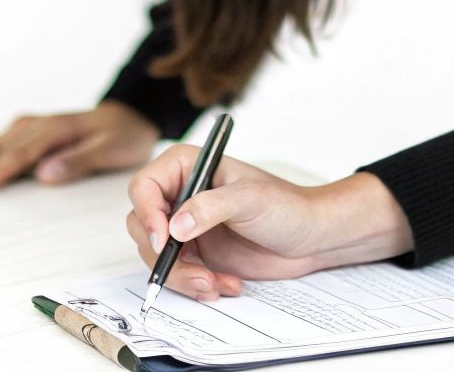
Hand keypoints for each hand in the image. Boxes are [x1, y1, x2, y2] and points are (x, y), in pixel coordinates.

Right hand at [0, 101, 159, 192]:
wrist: (127, 116)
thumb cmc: (120, 136)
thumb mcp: (110, 149)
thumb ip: (78, 161)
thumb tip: (45, 174)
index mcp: (54, 129)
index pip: (22, 153)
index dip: (0, 171)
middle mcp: (34, 126)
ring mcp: (25, 128)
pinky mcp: (21, 134)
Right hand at [124, 146, 412, 301]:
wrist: (311, 237)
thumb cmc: (287, 206)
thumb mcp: (250, 199)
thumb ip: (210, 207)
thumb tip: (175, 226)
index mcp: (187, 168)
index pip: (144, 187)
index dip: (147, 214)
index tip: (164, 239)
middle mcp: (180, 196)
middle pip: (142, 226)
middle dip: (164, 256)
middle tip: (195, 270)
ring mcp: (186, 227)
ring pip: (156, 256)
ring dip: (183, 276)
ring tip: (215, 283)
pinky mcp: (197, 254)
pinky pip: (178, 274)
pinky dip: (197, 285)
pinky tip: (226, 284)